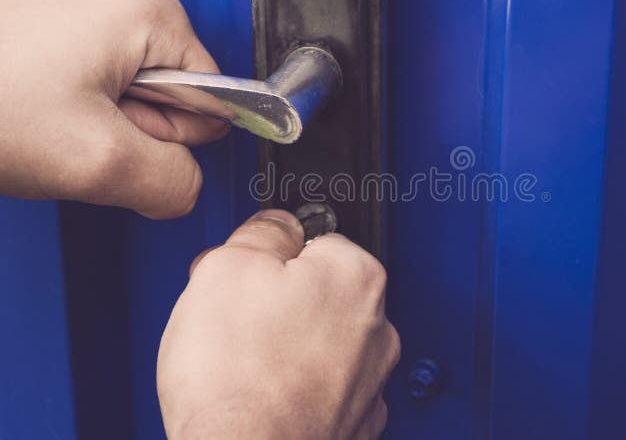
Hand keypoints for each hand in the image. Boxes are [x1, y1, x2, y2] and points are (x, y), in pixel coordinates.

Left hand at [0, 0, 227, 217]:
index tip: (125, 137)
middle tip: (79, 134)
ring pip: (130, 103)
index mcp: (151, 14)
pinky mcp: (55, 40)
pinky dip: (70, 121)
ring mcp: (83, 20)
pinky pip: (93, 97)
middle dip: (132, 134)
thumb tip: (187, 188)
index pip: (215, 99)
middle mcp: (121, 5)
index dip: (173, 136)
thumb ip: (174, 183)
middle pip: (173, 100)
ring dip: (98, 131)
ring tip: (51, 125)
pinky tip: (38, 119)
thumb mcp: (101, 162)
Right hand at [157, 210, 400, 438]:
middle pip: (317, 292)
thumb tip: (275, 225)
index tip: (247, 276)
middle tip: (235, 321)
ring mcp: (370, 379)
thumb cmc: (236, 381)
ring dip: (286, 346)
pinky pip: (322, 387)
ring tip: (244, 365)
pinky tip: (263, 394)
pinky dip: (297, 388)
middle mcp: (377, 327)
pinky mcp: (354, 421)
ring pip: (319, 342)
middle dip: (277, 301)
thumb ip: (262, 231)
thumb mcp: (227, 267)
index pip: (313, 240)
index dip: (267, 257)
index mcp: (355, 276)